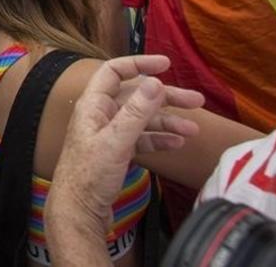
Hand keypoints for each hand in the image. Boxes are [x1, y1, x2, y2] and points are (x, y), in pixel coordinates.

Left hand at [48, 55, 202, 233]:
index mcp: (93, 105)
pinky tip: (176, 144)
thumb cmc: (90, 175)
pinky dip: (158, 139)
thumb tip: (155, 81)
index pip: (115, 71)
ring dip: (167, 122)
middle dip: (166, 98)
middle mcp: (99, 115)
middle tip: (197, 100)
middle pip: (136, 96)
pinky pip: (140, 139)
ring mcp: (107, 134)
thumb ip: (137, 111)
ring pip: (142, 120)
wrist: (78, 212)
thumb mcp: (116, 140)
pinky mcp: (114, 153)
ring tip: (193, 131)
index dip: (139, 63)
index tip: (166, 64)